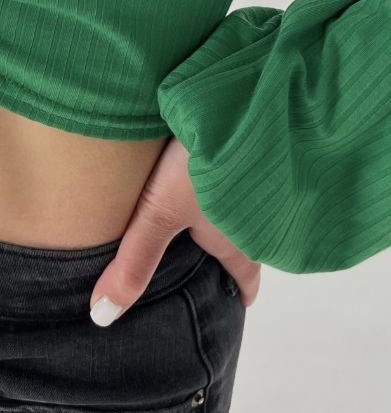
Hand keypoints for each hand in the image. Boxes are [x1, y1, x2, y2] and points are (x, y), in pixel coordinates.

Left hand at [88, 136, 261, 326]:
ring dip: (243, 209)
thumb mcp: (161, 212)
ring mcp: (265, 174)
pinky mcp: (262, 142)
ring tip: (224, 210)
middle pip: (253, 238)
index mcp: (237, 234)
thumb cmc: (203, 161)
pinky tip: (227, 162)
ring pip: (254, 204)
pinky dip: (244, 175)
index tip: (242, 301)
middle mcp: (258, 210)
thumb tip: (104, 317)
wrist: (237, 95)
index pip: (247, 272)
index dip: (244, 288)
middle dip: (243, 249)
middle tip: (227, 259)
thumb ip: (134, 261)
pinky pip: (256, 170)